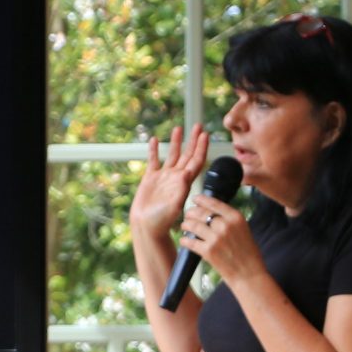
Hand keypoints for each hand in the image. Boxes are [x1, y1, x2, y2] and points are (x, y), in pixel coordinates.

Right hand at [131, 125, 211, 239]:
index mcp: (184, 182)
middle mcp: (176, 177)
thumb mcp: (174, 206)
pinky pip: (153, 161)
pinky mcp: (150, 179)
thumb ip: (180, 190)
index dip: (202, 147)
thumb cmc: (162, 220)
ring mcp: (163, 177)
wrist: (146, 226)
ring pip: (171, 155)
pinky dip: (153, 150)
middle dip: (193, 140)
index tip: (205, 134)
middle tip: (198, 125)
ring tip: (178, 128)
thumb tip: (186, 174)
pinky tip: (153, 139)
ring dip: (176, 142)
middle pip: (187, 154)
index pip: (197, 161)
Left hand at [178, 193, 262, 286]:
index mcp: (236, 217)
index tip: (195, 199)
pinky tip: (184, 240)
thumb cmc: (248, 254)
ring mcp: (216, 238)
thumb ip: (230, 220)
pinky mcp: (208, 251)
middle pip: (201, 213)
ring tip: (184, 225)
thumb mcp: (243, 229)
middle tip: (188, 215)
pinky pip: (190, 241)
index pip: (214, 203)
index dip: (201, 200)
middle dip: (191, 213)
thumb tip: (213, 212)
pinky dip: (185, 240)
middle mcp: (225, 225)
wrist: (249, 274)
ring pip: (193, 225)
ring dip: (186, 224)